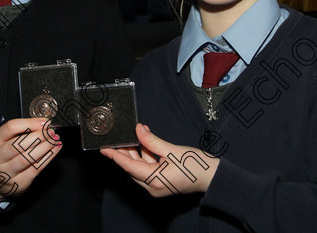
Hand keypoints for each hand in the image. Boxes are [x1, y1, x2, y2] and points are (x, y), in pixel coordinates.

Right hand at [0, 117, 61, 201]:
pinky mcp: (18, 182)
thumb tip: (44, 124)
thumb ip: (23, 131)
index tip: (44, 122)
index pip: (10, 127)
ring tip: (54, 140)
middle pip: (18, 144)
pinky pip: (35, 169)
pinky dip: (48, 157)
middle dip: (39, 136)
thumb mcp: (8, 141)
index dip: (30, 123)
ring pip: (27, 158)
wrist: (1, 182)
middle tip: (51, 132)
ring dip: (45, 147)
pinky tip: (55, 150)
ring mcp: (6, 172)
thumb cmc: (8, 157)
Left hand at [100, 123, 218, 197]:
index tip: (104, 148)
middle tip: (118, 136)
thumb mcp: (173, 150)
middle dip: (125, 151)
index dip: (115, 156)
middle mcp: (152, 187)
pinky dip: (146, 156)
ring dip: (137, 152)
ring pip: (140, 167)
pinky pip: (148, 169)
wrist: (212, 178)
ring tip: (135, 134)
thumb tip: (138, 130)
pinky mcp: (161, 183)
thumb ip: (152, 141)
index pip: (129, 166)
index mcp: (154, 180)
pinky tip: (146, 142)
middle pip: (132, 167)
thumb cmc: (196, 166)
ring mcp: (156, 186)